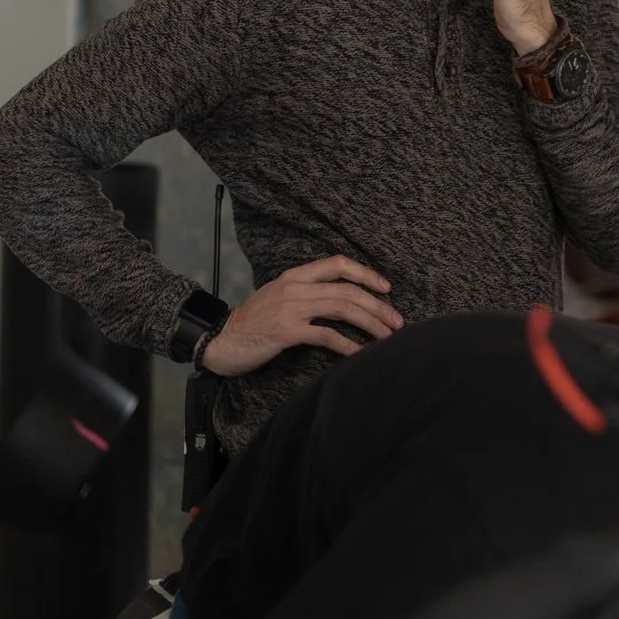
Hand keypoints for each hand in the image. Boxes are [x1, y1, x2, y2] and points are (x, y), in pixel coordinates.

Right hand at [199, 256, 402, 376]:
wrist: (221, 339)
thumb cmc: (253, 322)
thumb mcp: (280, 298)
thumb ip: (308, 294)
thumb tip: (343, 302)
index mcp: (296, 276)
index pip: (338, 264)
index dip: (366, 273)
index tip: (386, 288)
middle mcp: (295, 287)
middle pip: (347, 290)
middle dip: (377, 305)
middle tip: (398, 321)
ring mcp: (291, 308)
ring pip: (342, 308)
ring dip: (371, 323)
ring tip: (389, 337)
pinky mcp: (287, 331)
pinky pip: (326, 335)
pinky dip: (349, 345)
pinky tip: (362, 354)